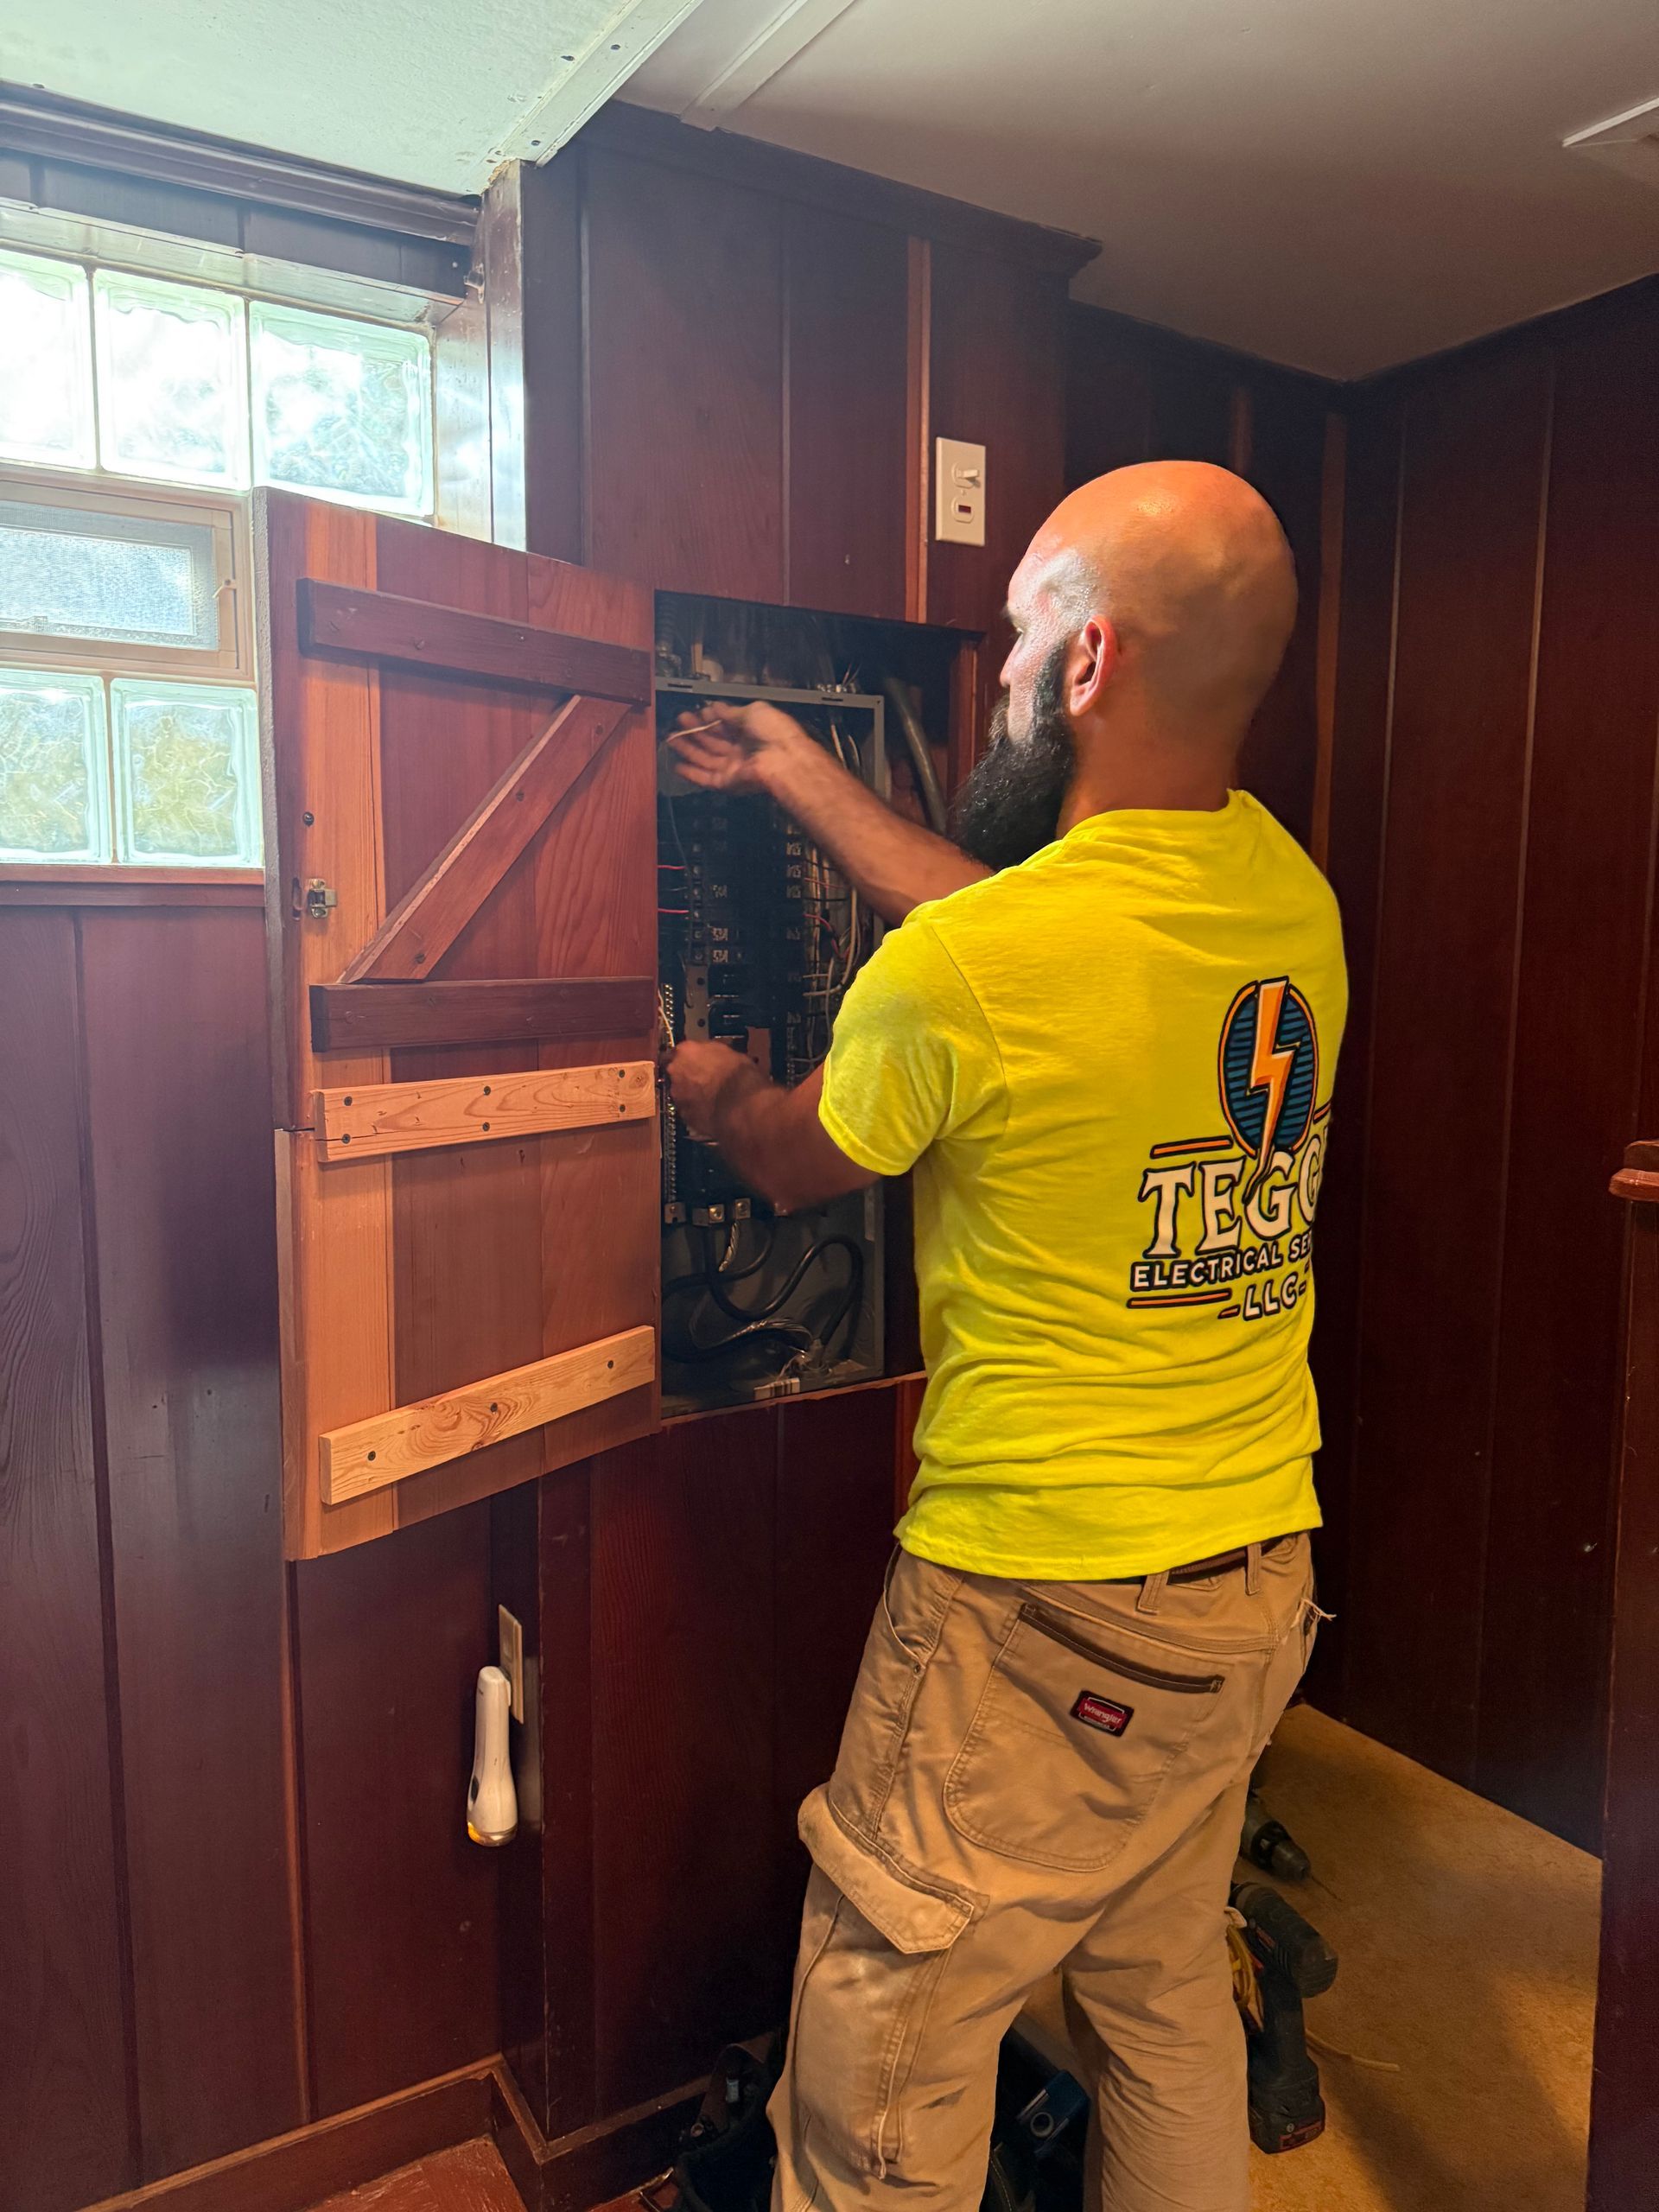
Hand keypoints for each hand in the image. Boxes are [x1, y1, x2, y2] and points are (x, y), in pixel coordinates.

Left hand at [666, 1040, 760, 1141]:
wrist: (741, 1106)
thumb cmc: (739, 1074)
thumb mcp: (730, 1053)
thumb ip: (712, 1053)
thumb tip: (711, 1056)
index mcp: (685, 1051)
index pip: (677, 1051)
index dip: (687, 1058)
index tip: (696, 1061)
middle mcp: (675, 1071)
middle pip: (675, 1072)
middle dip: (686, 1076)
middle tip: (703, 1080)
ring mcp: (677, 1095)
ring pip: (680, 1092)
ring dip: (690, 1094)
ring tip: (709, 1098)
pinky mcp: (683, 1115)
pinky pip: (688, 1110)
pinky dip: (696, 1110)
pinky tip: (711, 1111)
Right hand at [667, 700, 808, 794]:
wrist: (782, 760)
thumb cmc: (772, 731)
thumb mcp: (754, 711)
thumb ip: (731, 712)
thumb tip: (715, 707)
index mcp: (750, 731)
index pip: (725, 725)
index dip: (710, 719)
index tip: (696, 711)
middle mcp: (741, 749)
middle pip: (713, 741)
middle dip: (695, 731)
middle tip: (678, 721)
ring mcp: (733, 767)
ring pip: (706, 758)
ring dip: (688, 749)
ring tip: (670, 738)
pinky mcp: (727, 783)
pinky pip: (706, 778)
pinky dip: (692, 773)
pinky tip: (677, 765)